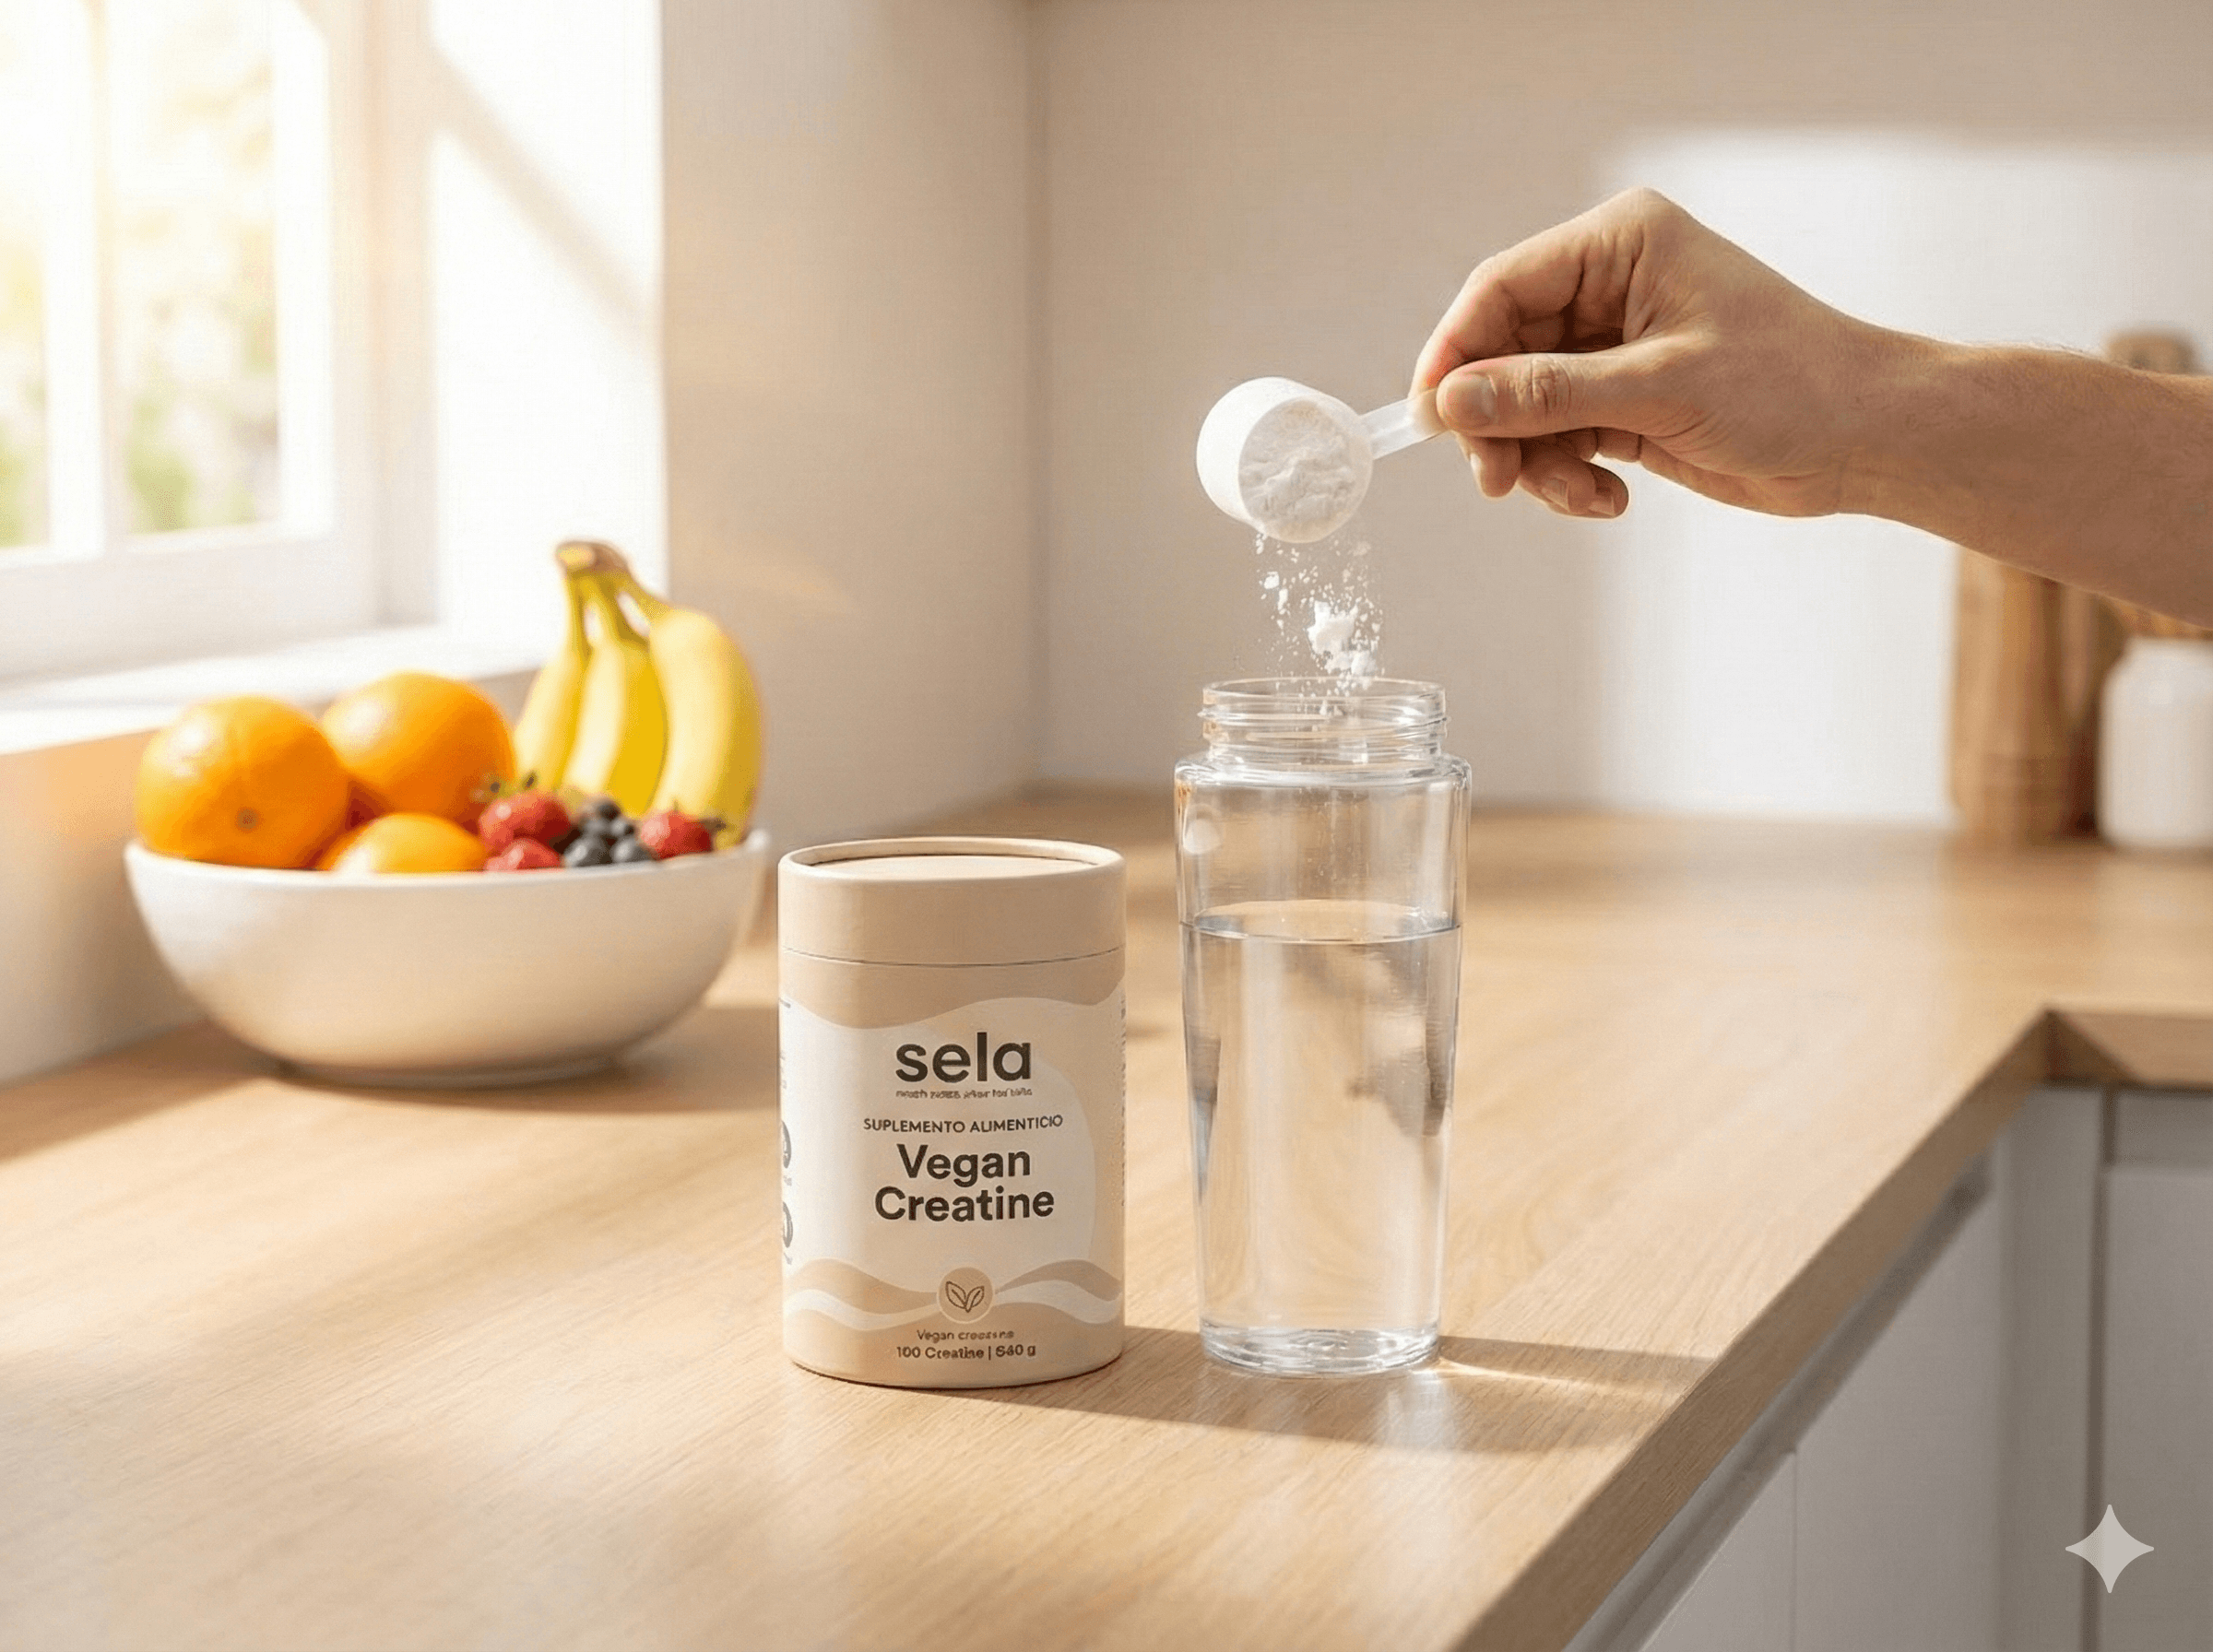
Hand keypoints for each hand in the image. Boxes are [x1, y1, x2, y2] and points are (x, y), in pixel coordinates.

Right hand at [1413, 189, 1898, 520]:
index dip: (1456, 351)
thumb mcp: (1657, 389)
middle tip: (1497, 480)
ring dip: (1537, 459)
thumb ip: (1546, 394)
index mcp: (1621, 244)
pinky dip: (1568, 475)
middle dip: (1497, 420)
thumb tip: (1453, 400)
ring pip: (1525, 404)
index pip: (1503, 288)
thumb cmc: (1788, 386)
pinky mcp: (1626, 399)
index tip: (1431, 418)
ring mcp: (1616, 346)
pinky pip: (1559, 437)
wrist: (1866, 438)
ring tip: (1579, 495)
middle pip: (1503, 351)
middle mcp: (1611, 286)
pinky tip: (1609, 499)